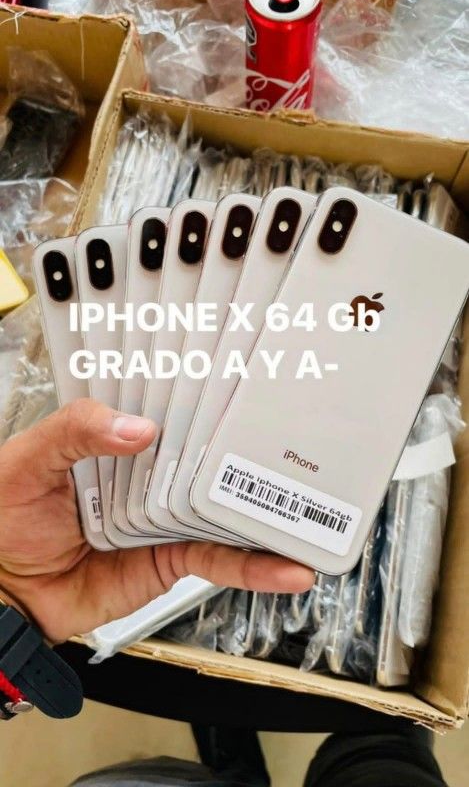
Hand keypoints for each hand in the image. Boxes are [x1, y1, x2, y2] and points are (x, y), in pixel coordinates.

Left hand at [0, 399, 313, 642]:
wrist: (5, 595)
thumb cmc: (4, 519)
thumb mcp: (28, 460)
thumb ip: (75, 432)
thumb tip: (138, 428)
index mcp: (119, 437)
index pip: (172, 402)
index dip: (208, 387)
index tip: (252, 369)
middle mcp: (150, 472)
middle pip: (211, 452)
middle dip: (256, 442)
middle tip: (305, 429)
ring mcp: (166, 516)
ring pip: (227, 506)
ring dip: (270, 508)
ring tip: (315, 502)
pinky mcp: (174, 558)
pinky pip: (220, 559)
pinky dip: (256, 566)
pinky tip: (288, 566)